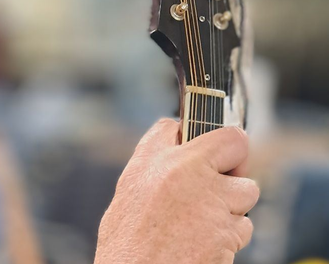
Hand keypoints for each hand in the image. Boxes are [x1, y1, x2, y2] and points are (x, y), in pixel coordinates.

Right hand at [95, 118, 258, 263]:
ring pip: (247, 191)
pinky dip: (231, 236)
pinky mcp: (228, 231)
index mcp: (151, 161)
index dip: (193, 135)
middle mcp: (183, 172)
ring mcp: (210, 201)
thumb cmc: (126, 247)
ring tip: (205, 223)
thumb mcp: (126, 196)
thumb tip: (170, 149)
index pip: (178, 126)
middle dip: (234, 162)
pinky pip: (244, 226)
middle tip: (223, 178)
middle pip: (234, 145)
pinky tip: (207, 243)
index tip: (200, 146)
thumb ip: (151, 167)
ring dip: (233, 206)